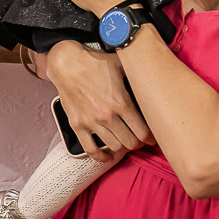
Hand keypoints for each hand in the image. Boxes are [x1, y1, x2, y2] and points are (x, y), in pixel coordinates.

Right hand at [45, 40, 153, 161]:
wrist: (66, 63)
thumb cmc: (93, 62)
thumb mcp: (121, 65)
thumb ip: (136, 75)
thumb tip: (152, 78)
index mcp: (121, 102)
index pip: (143, 132)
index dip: (151, 138)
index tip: (152, 138)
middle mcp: (107, 115)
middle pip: (131, 142)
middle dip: (139, 143)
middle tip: (140, 139)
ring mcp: (91, 122)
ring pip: (115, 147)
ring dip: (123, 147)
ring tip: (125, 142)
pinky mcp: (77, 125)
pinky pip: (90, 149)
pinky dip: (101, 157)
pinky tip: (107, 156)